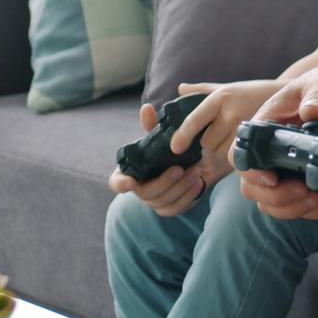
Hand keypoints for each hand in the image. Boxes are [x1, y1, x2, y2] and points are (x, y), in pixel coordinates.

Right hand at [107, 101, 226, 216]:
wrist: (188, 162)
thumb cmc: (166, 149)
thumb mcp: (159, 136)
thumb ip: (152, 124)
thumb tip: (147, 108)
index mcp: (130, 172)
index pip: (117, 183)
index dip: (121, 183)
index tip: (131, 181)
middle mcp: (140, 189)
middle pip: (146, 193)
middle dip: (164, 182)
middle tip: (180, 168)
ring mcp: (155, 201)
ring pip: (164, 202)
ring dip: (181, 188)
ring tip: (196, 172)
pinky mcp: (170, 207)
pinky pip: (177, 208)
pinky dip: (189, 197)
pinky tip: (199, 183)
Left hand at [168, 80, 281, 168]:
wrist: (286, 95)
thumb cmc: (252, 92)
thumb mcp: (226, 87)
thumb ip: (202, 90)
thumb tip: (180, 88)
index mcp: (220, 97)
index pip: (195, 120)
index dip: (183, 136)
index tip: (175, 148)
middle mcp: (231, 112)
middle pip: (206, 142)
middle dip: (208, 143)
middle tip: (219, 135)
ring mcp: (245, 126)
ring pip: (221, 152)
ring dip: (221, 151)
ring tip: (231, 138)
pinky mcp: (256, 140)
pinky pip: (237, 156)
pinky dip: (235, 155)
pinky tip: (240, 145)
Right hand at [236, 63, 317, 221]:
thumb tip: (313, 114)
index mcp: (265, 126)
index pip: (241, 154)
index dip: (251, 172)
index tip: (273, 178)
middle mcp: (269, 152)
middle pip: (251, 187)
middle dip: (274, 198)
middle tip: (304, 191)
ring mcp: (285, 170)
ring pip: (271, 204)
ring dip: (291, 208)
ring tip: (317, 197)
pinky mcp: (304, 182)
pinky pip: (298, 208)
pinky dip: (311, 211)